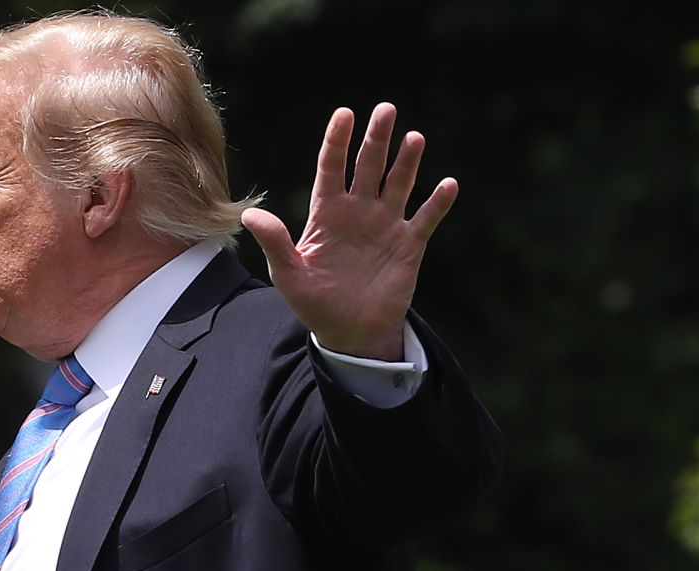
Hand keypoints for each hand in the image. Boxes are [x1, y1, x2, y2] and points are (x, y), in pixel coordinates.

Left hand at [242, 103, 457, 360]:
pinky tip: (448, 184)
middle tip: (386, 109)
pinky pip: (425, 219)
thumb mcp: (289, 274)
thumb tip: (250, 215)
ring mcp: (385, 226)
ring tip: (414, 138)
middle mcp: (358, 212)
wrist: (349, 332)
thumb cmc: (315, 303)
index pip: (331, 169)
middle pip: (368, 167)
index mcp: (327, 214)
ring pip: (398, 185)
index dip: (337, 142)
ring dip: (407, 162)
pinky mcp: (408, 246)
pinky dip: (437, 203)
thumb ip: (275, 243)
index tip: (344, 114)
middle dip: (376, 139)